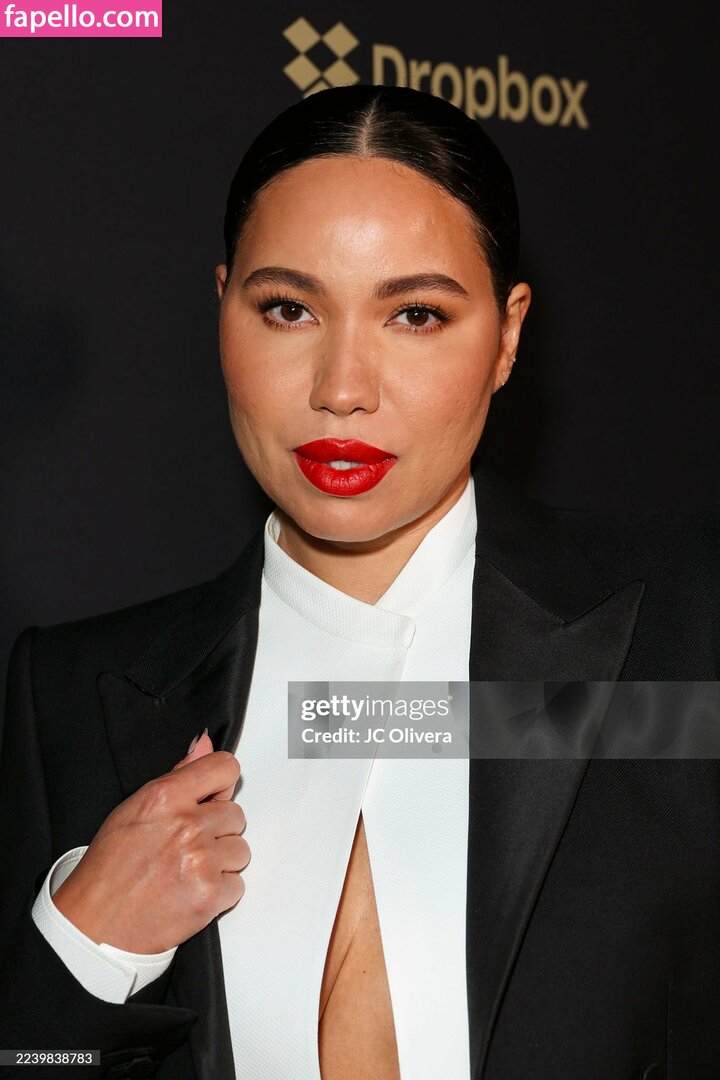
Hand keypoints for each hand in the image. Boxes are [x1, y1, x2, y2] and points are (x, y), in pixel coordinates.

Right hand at [53, 730, 249, 952]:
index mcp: (166, 796)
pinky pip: (237, 885)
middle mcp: (187, 825)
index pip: (225, 768)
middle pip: (236, 814)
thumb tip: (203, 743)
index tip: (212, 797)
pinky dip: (220, 893)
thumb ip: (178, 774)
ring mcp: (202, 860)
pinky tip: (191, 892)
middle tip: (186, 847)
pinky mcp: (210, 895)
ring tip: (187, 871)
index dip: (221, 784)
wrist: (95, 925)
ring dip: (221, 862)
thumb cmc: (108, 869)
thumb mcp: (135, 808)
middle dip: (217, 830)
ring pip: (240, 850)